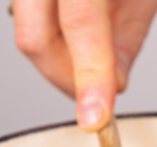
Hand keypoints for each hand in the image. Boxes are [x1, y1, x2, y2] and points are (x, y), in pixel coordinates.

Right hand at [12, 0, 156, 131]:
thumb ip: (129, 33)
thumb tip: (115, 84)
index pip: (80, 22)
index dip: (89, 76)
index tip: (97, 117)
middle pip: (33, 38)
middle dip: (65, 78)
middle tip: (95, 97)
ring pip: (27, 32)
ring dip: (59, 61)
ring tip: (93, 63)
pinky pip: (28, 19)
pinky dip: (55, 41)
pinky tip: (79, 43)